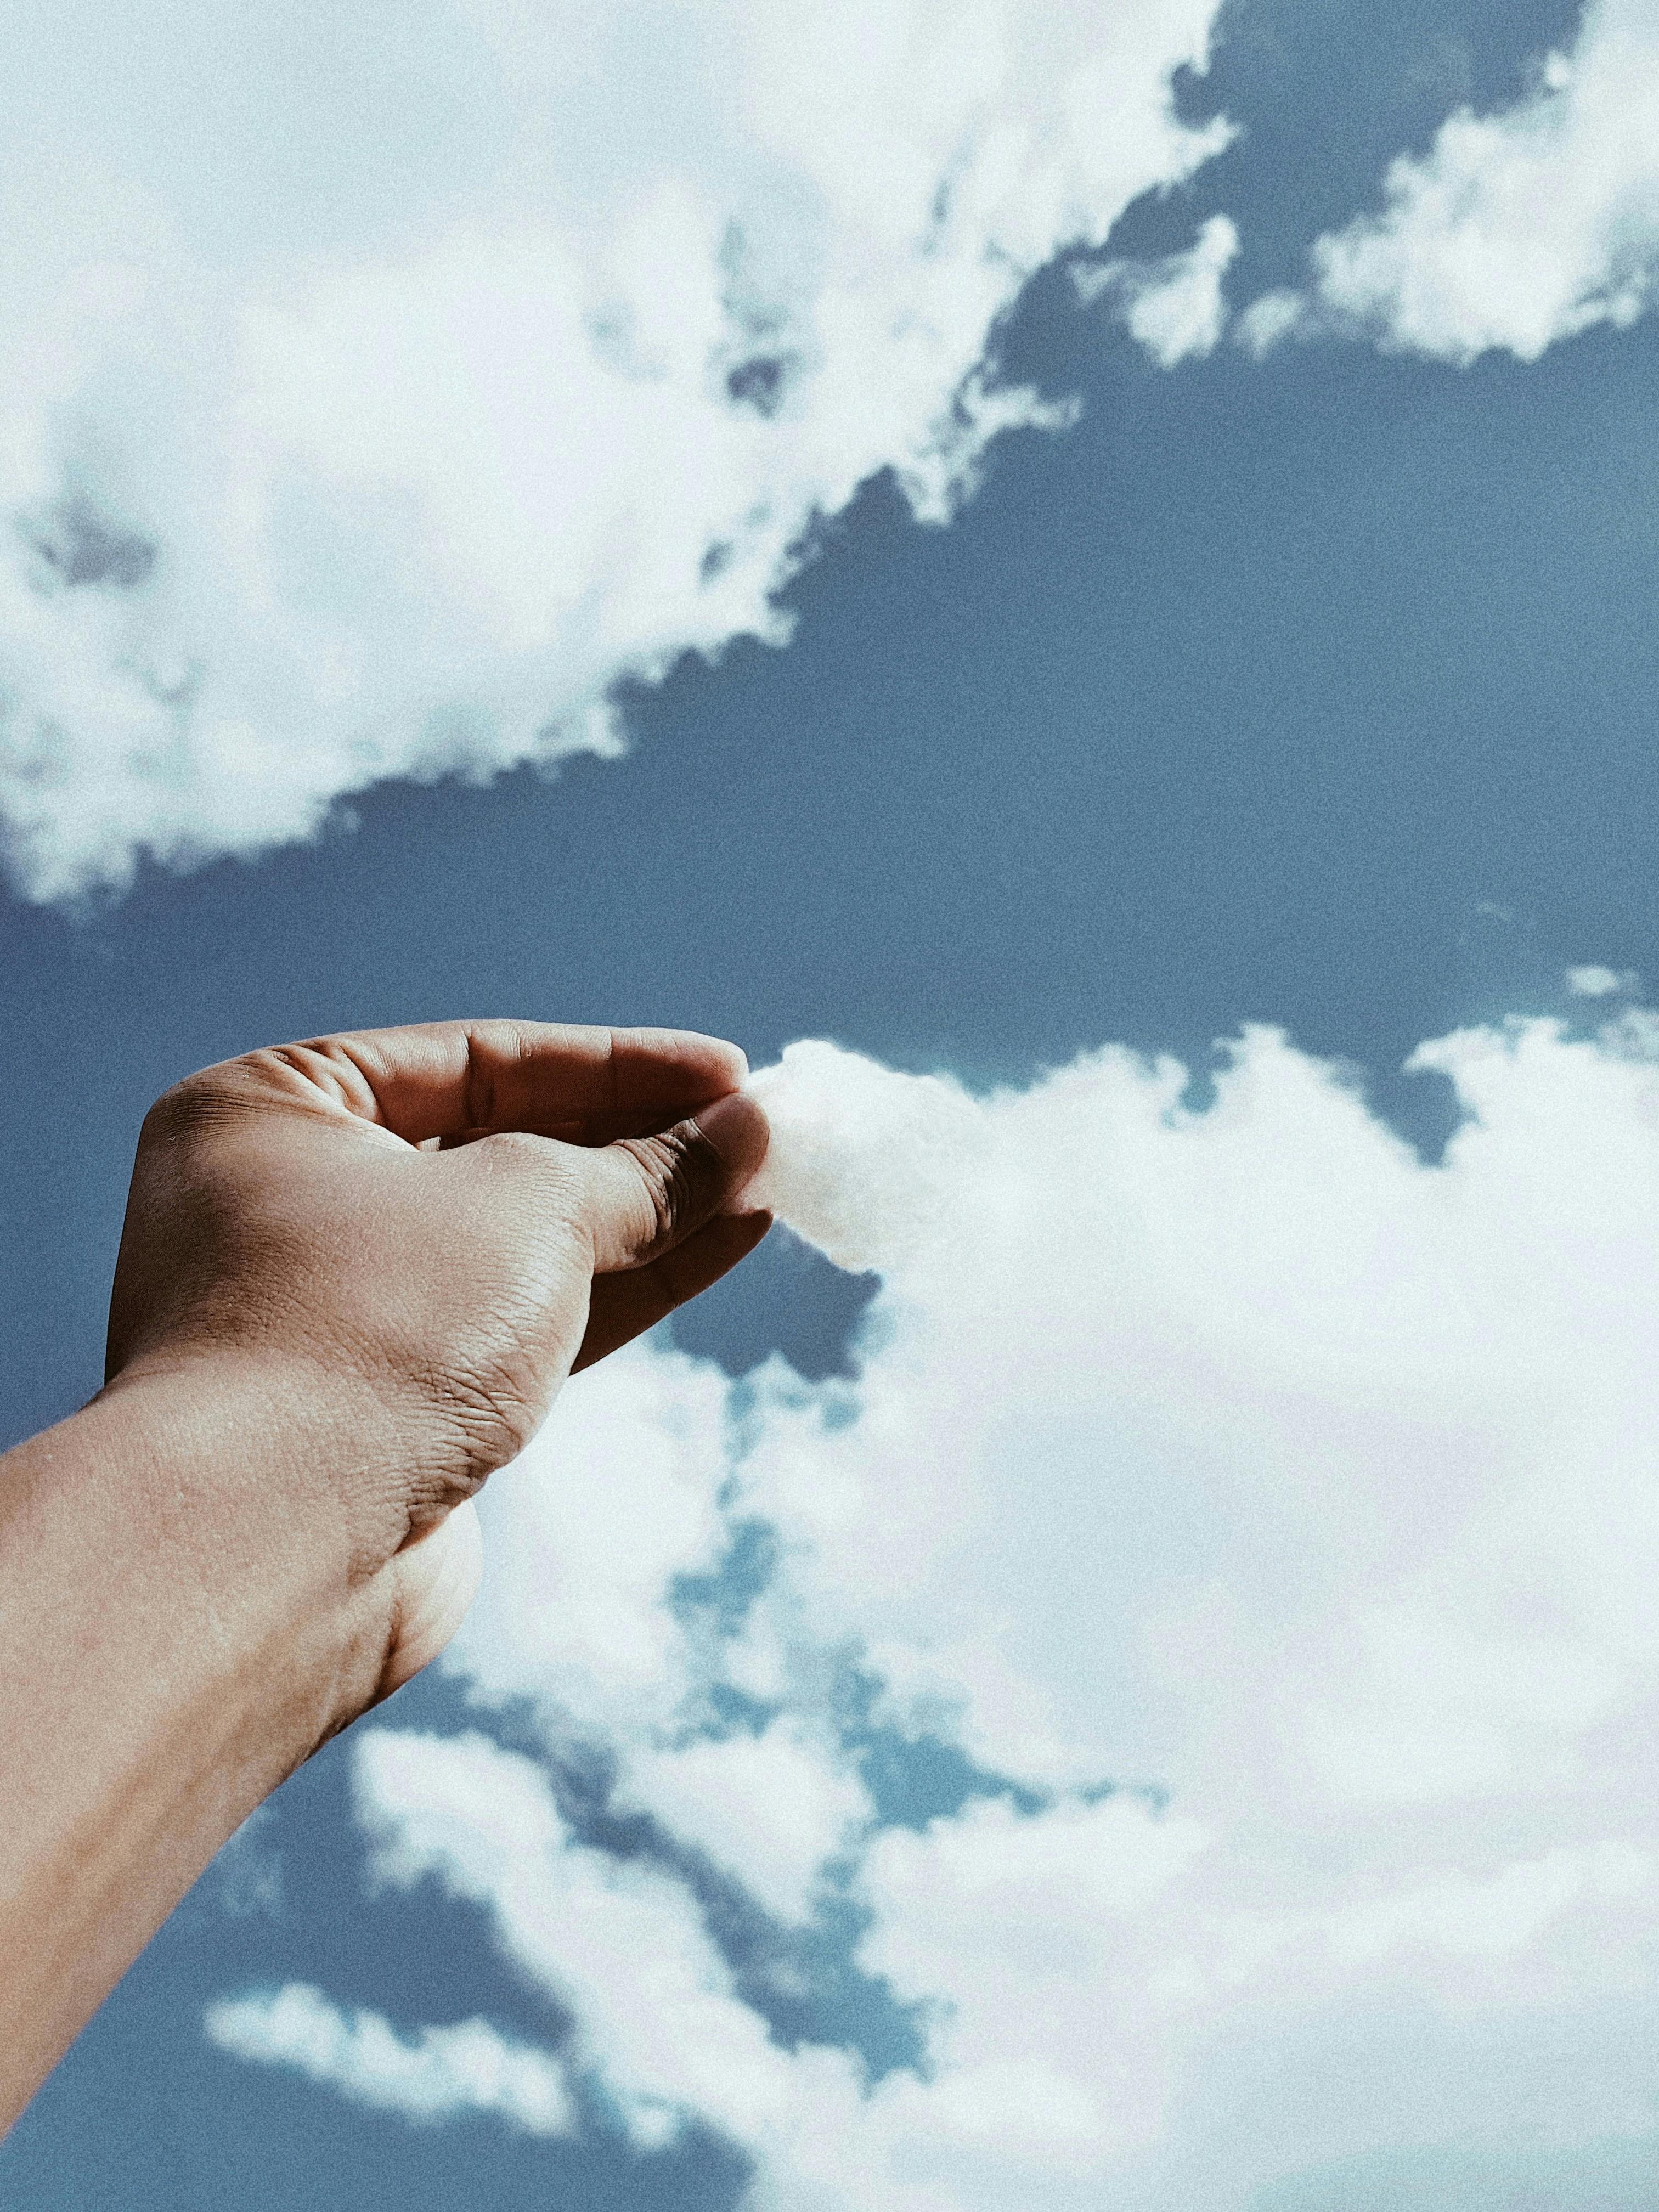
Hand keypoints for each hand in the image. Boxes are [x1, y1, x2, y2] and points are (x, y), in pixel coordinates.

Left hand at [102, 1019, 769, 1710]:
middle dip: (641, 1142)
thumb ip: (647, 1168)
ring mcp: (341, 1315)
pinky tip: (720, 1245)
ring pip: (524, 1246)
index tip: (730, 1073)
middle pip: (503, 1148)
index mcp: (273, 1111)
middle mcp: (290, 1205)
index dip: (619, 1065)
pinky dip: (621, 1287)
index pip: (478, 1059)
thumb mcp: (531, 1206)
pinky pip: (526, 1323)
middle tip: (760, 1134)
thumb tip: (750, 1133)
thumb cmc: (374, 1330)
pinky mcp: (394, 1411)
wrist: (276, 1551)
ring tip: (763, 1186)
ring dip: (648, 1216)